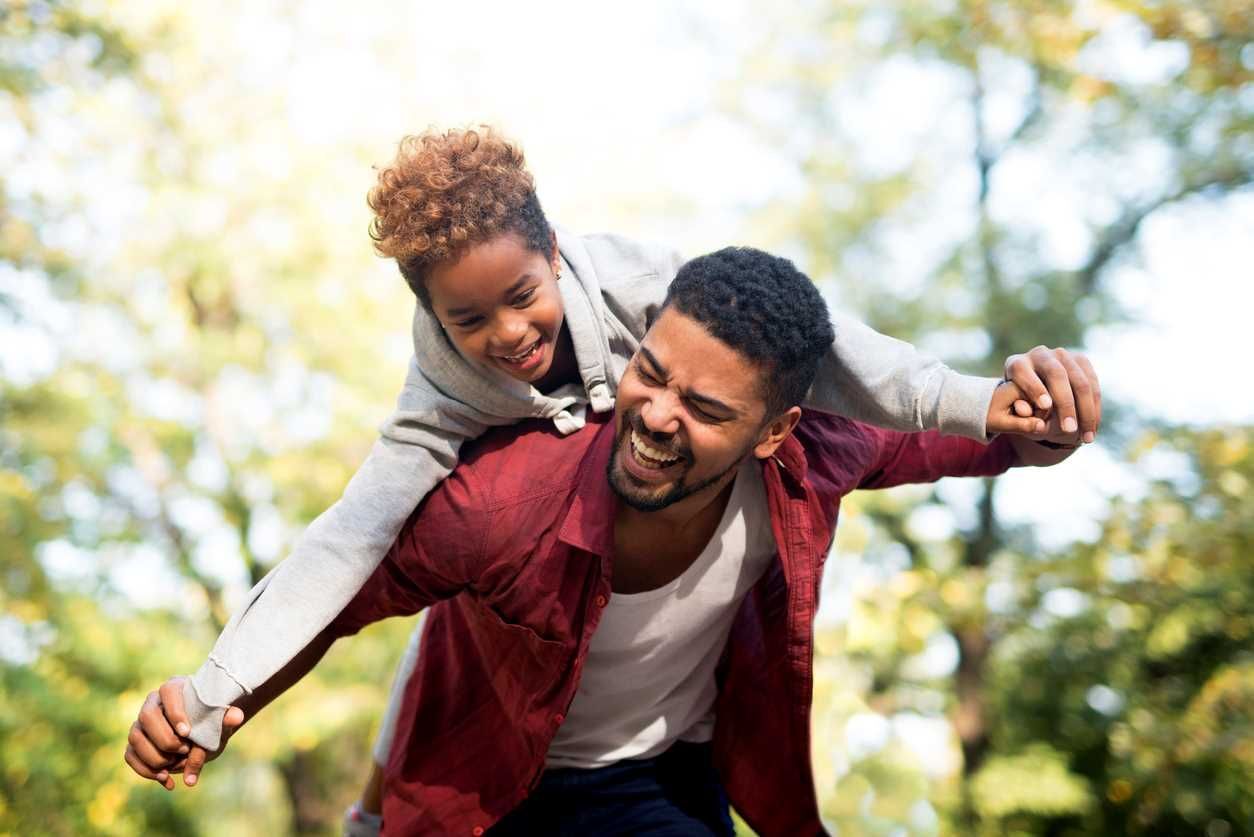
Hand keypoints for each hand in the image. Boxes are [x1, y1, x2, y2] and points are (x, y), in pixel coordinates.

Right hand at [124, 676, 244, 790]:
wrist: (202, 738)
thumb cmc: (211, 724)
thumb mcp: (221, 723)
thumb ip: (227, 719)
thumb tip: (236, 717)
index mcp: (174, 689)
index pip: (168, 691)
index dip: (175, 712)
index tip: (187, 732)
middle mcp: (152, 703)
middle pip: (146, 716)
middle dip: (165, 738)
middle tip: (184, 750)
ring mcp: (140, 724)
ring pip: (135, 738)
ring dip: (154, 756)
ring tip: (174, 766)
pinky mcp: (135, 744)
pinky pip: (130, 756)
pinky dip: (145, 771)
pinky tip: (166, 779)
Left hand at [987, 346, 1100, 441]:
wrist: (1038, 397)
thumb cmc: (1023, 409)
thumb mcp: (1016, 413)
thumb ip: (1019, 413)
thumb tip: (1024, 410)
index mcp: (1017, 364)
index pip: (1023, 372)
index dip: (1034, 388)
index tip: (1044, 406)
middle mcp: (1039, 355)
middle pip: (1056, 374)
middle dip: (1065, 404)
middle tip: (1069, 429)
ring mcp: (1062, 355)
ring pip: (1080, 381)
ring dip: (1086, 411)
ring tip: (1086, 436)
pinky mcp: (1081, 360)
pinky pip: (1093, 383)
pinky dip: (1095, 407)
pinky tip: (1094, 428)